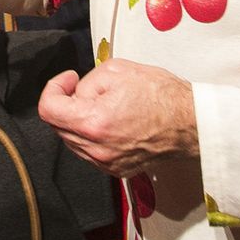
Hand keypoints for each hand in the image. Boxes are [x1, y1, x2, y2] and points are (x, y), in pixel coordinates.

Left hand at [37, 59, 198, 177]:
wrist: (190, 123)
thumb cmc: (161, 95)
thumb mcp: (117, 70)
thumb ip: (87, 83)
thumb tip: (77, 94)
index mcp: (93, 122)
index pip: (48, 110)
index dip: (54, 88)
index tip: (69, 79)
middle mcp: (96, 149)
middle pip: (59, 126)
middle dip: (67, 103)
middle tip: (87, 88)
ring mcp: (106, 162)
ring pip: (73, 140)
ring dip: (78, 120)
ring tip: (104, 104)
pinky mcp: (116, 169)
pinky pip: (90, 151)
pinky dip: (92, 135)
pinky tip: (112, 121)